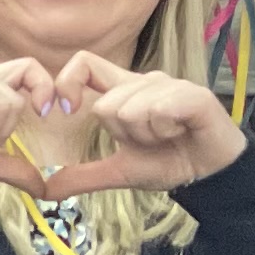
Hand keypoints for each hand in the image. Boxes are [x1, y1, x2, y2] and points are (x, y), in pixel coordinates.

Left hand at [31, 54, 250, 195]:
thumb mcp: (119, 171)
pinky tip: (181, 133)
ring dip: (147, 136)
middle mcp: (146, 82)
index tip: (67, 109)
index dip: (69, 81)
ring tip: (168, 138)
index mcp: (125, 92)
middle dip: (124, 134)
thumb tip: (43, 190)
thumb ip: (83, 176)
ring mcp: (171, 86)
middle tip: (149, 141)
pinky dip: (166, 130)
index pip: (85, 64)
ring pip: (132, 109)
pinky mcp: (193, 95)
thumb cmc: (169, 164)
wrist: (210, 176)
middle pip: (107, 104)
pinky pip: (159, 109)